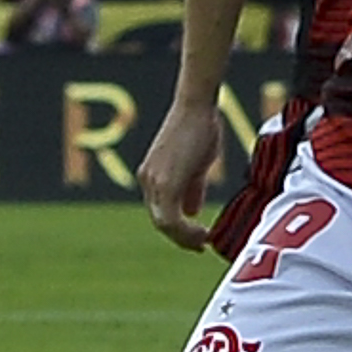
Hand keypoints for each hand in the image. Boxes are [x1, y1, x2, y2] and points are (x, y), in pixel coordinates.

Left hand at [137, 86, 225, 246]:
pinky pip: (171, 220)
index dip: (178, 229)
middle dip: (181, 238)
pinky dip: (186, 231)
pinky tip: (203, 234)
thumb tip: (192, 211)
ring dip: (185, 237)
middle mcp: (147, 180)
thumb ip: (192, 188)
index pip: (160, 211)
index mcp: (152, 175)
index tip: (198, 237)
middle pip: (159, 222)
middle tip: (201, 245)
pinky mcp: (165, 183)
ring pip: (163, 224)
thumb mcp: (196, 163)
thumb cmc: (199, 126)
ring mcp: (154, 182)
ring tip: (203, 242)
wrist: (196, 105)